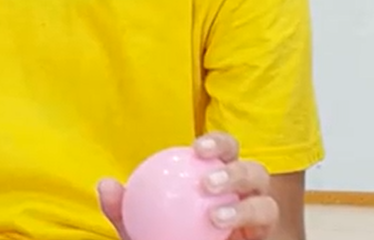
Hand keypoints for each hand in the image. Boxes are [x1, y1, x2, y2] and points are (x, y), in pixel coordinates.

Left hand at [99, 132, 280, 239]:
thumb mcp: (138, 228)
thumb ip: (124, 210)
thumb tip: (106, 185)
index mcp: (220, 179)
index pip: (226, 151)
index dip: (218, 143)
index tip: (196, 149)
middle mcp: (245, 196)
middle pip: (256, 171)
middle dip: (238, 170)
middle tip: (208, 183)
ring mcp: (259, 220)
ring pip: (267, 203)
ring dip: (245, 206)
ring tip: (216, 216)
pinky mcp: (266, 237)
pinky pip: (264, 228)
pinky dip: (246, 222)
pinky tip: (223, 228)